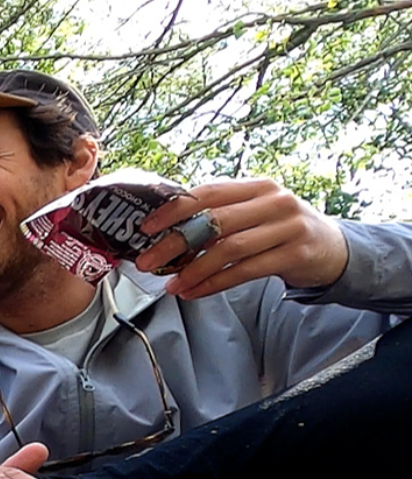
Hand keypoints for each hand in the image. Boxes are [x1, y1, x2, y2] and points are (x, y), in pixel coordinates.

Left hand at [135, 178, 348, 298]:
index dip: (173, 209)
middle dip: (175, 243)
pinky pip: (245, 271)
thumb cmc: (281, 230)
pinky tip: (194, 291)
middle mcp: (273, 202)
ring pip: (229, 249)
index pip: (207, 193)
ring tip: (171, 284)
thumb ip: (220, 215)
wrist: (333, 248)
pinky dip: (215, 283)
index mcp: (256, 186)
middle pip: (214, 222)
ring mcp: (287, 227)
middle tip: (147, 261)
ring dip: (193, 269)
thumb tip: (166, 231)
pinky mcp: (295, 254)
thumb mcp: (255, 212)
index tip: (146, 227)